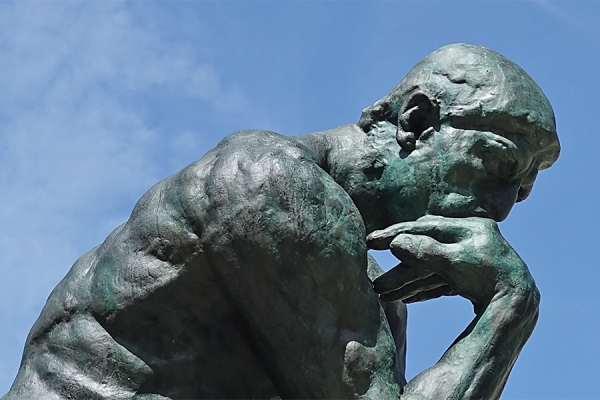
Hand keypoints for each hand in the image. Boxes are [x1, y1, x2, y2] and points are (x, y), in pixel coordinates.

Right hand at [367, 215, 534, 311]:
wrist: (519, 307)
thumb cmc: (489, 280)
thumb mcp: (454, 263)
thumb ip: (425, 251)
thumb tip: (396, 243)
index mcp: (468, 227)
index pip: (423, 227)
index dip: (395, 234)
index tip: (371, 240)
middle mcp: (470, 239)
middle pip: (424, 248)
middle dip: (398, 265)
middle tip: (372, 268)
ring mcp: (472, 259)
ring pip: (430, 267)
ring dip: (407, 280)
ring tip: (383, 293)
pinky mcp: (474, 278)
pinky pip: (441, 280)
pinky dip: (423, 288)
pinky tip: (407, 298)